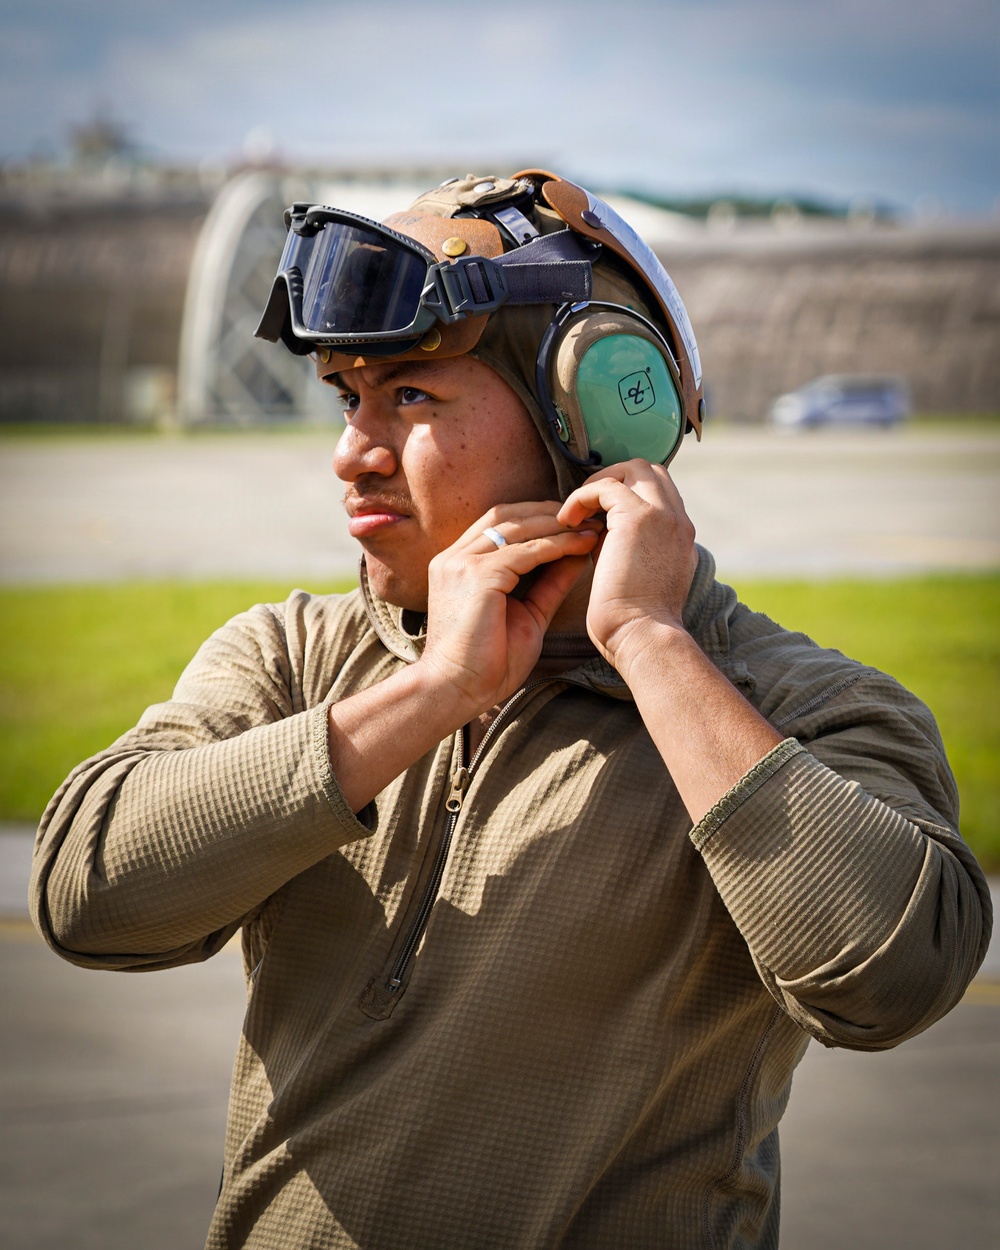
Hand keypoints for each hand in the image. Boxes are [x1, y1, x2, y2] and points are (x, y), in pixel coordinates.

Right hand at [418, 501, 599, 715]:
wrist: (455, 690)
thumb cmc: (486, 663)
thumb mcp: (526, 614)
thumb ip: (547, 584)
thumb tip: (576, 557)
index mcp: (458, 564)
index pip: (498, 523)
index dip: (536, 517)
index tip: (572, 523)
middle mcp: (455, 557)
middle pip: (505, 515)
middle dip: (548, 512)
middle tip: (586, 516)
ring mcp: (462, 563)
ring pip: (516, 527)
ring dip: (556, 524)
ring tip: (589, 527)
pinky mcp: (477, 576)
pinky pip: (524, 551)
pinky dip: (555, 545)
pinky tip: (579, 545)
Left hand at [557, 460, 697, 678]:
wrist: (643, 636)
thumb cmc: (634, 623)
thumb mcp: (638, 576)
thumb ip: (628, 549)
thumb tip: (600, 534)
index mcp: (681, 535)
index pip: (660, 492)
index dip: (628, 494)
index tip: (599, 516)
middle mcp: (678, 520)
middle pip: (650, 471)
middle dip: (614, 479)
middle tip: (587, 507)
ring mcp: (662, 515)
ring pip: (632, 469)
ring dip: (598, 484)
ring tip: (574, 514)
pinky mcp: (637, 518)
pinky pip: (605, 486)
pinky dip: (582, 497)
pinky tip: (567, 521)